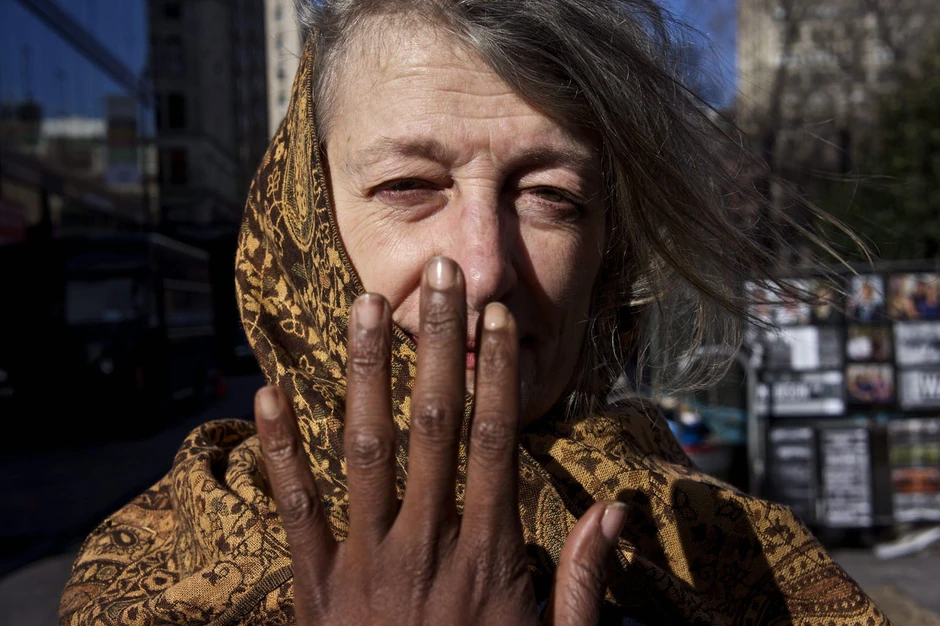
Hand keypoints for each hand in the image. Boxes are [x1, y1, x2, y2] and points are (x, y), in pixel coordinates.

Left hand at [254, 256, 626, 624]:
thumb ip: (585, 585)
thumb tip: (614, 511)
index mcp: (487, 559)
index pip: (496, 445)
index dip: (498, 376)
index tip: (496, 320)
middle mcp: (425, 546)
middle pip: (432, 426)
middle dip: (438, 345)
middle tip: (441, 277)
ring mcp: (364, 565)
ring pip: (363, 451)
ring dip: (366, 373)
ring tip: (365, 307)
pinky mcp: (315, 589)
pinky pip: (294, 512)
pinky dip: (279, 452)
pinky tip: (268, 394)